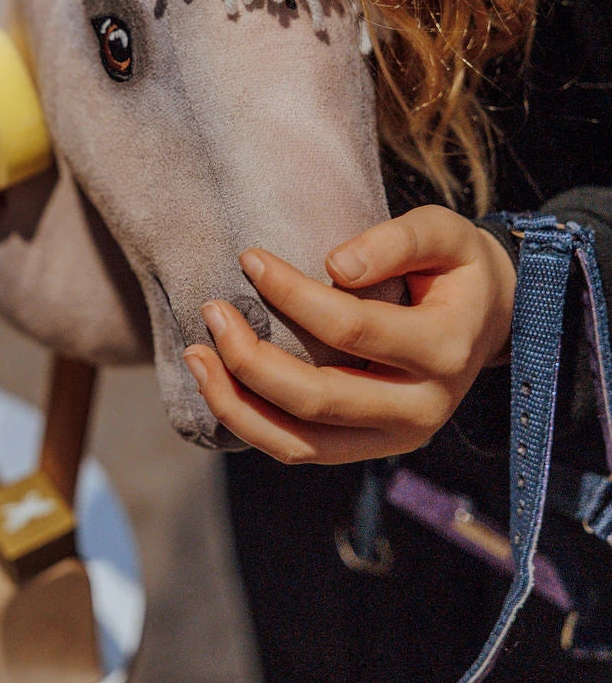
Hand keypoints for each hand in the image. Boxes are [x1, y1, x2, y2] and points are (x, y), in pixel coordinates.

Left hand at [182, 205, 516, 463]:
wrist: (487, 320)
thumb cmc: (456, 268)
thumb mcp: (445, 233)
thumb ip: (397, 240)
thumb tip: (334, 266)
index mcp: (444, 350)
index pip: (352, 328)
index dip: (293, 294)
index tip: (249, 258)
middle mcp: (422, 409)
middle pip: (319, 398)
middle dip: (251, 357)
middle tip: (211, 310)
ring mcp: (394, 439)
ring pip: (300, 444)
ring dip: (237, 404)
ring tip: (196, 355)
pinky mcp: (367, 449)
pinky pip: (298, 450)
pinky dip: (250, 423)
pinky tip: (217, 383)